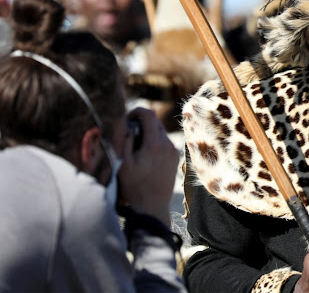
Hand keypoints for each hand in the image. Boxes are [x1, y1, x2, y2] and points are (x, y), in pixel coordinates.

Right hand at [118, 107, 178, 225]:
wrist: (153, 206)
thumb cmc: (134, 186)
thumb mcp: (123, 163)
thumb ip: (125, 141)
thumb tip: (127, 125)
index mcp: (154, 144)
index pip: (148, 115)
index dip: (136, 111)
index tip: (127, 119)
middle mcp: (167, 144)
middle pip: (155, 122)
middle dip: (141, 123)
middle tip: (129, 133)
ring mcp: (173, 151)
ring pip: (160, 132)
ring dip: (148, 133)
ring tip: (136, 146)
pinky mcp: (175, 158)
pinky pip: (165, 142)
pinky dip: (155, 142)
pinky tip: (145, 156)